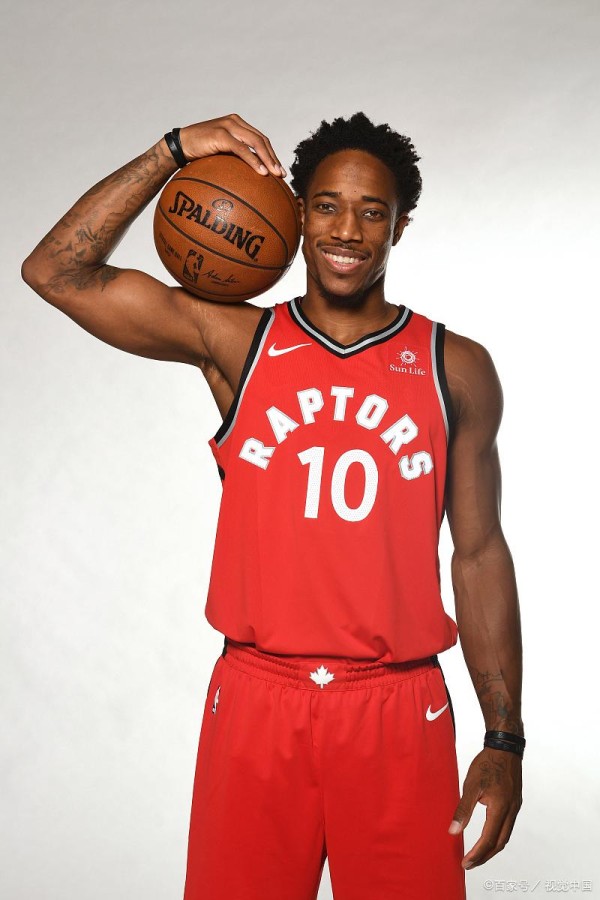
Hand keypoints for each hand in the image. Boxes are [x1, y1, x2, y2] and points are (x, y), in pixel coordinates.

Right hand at [177, 114, 284, 176]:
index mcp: (237, 124)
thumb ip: (233, 158)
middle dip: (273, 158)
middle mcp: (235, 122)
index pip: (260, 139)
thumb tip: (246, 178)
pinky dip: (253, 161)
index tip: (278, 170)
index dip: (271, 154)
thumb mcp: (219, 153)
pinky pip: (242, 149)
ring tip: (276, 175)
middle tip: (281, 175)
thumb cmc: (198, 153)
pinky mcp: (221, 134)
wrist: (179, 145)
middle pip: (262, 140)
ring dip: (268, 159)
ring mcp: (228, 126)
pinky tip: (262, 173)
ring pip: (256, 142)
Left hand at [448, 747, 522, 868]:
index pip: (488, 840)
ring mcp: (515, 807)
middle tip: (470, 863)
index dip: (477, 854)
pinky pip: (507, 827)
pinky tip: (488, 836)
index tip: (466, 863)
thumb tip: (454, 830)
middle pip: (499, 843)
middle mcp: (511, 811)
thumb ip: (463, 810)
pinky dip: (497, 837)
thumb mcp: (471, 785)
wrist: (505, 747)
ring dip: (491, 848)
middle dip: (484, 856)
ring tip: (478, 854)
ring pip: (505, 836)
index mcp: (500, 808)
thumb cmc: (488, 763)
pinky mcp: (515, 803)